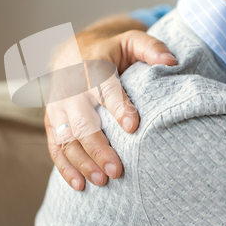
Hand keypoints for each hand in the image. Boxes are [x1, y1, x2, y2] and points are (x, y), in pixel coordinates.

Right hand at [46, 16, 176, 189]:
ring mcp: (58, 106)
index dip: (118, 106)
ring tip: (103, 181)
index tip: (133, 126)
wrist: (72, 51)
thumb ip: (151, 48)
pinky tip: (80, 185)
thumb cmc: (110, 51)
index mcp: (93, 65)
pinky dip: (65, 166)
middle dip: (98, 146)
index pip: (105, 87)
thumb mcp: (130, 40)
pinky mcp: (51, 120)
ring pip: (66, 137)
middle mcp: (72, 88)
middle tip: (117, 170)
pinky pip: (55, 146)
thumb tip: (173, 62)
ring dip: (82, 161)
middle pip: (83, 120)